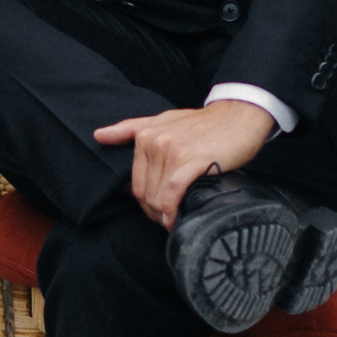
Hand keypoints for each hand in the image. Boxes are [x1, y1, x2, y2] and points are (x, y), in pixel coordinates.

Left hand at [95, 93, 274, 229]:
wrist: (239, 116)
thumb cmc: (203, 124)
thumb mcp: (164, 120)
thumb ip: (131, 129)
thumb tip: (97, 135)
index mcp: (146, 135)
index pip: (135, 185)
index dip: (146, 205)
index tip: (159, 212)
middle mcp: (156, 142)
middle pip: (145, 193)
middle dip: (155, 213)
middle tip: (170, 220)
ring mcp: (174, 150)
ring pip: (158, 196)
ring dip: (166, 215)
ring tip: (177, 219)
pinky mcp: (194, 159)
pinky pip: (173, 192)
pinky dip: (173, 210)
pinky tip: (178, 218)